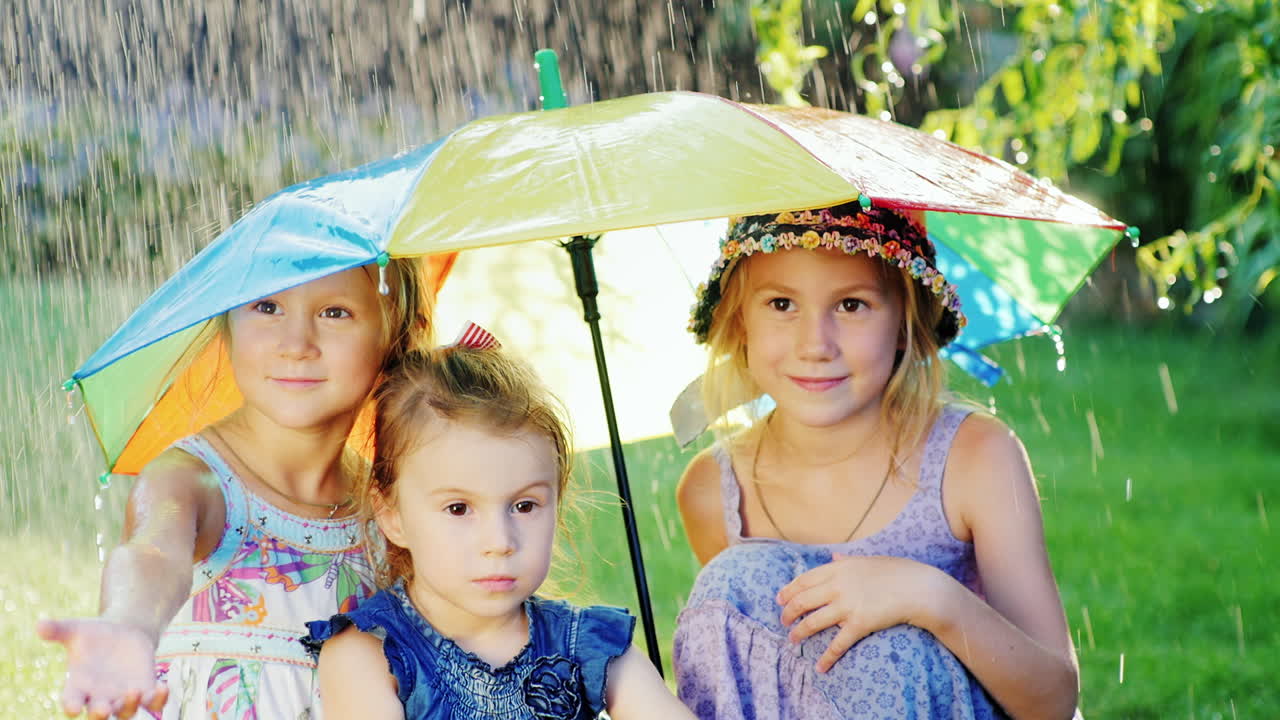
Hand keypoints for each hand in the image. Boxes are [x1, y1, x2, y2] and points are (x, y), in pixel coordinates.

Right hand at [37, 618, 168, 718]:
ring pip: (126, 712)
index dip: (71, 705)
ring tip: (134, 691)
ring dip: (129, 705)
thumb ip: (57, 630)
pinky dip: (159, 700)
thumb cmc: (93, 635)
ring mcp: (123, 696)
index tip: (72, 708)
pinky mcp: (146, 688)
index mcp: (78, 685)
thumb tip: (39, 624)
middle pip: (97, 714)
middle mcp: (99, 696)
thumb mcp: (75, 630)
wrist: (123, 632)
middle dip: (99, 713)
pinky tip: (164, 687)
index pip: (71, 701)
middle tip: (102, 709)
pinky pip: (153, 702)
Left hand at [775, 553, 937, 672]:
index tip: (779, 599)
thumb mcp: (868, 560)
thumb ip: (847, 560)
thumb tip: (832, 556)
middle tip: (783, 621)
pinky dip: (826, 658)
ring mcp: (847, 605)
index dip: (788, 590)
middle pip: (803, 600)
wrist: (919, 588)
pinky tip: (819, 667)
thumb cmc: (897, 572)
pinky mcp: (859, 623)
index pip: (804, 579)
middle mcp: (838, 585)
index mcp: (839, 568)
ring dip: (799, 633)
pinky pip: (837, 644)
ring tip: (793, 640)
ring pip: (813, 622)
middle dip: (789, 612)